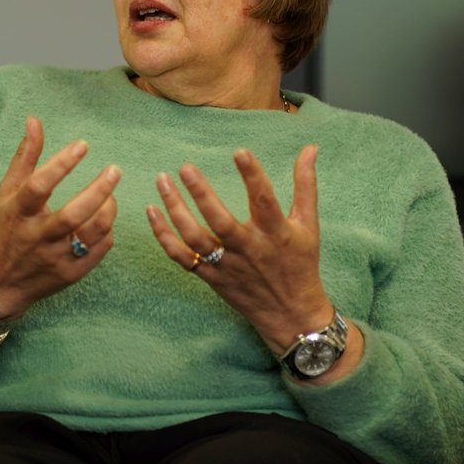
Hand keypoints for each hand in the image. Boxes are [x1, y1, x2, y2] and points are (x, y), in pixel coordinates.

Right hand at [0, 115, 120, 318]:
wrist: (0, 284)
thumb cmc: (5, 229)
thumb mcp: (7, 193)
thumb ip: (25, 157)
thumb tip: (34, 120)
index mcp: (17, 213)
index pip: (38, 186)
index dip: (61, 164)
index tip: (83, 145)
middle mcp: (36, 237)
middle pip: (72, 216)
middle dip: (97, 191)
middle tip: (115, 170)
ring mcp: (55, 258)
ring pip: (91, 235)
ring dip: (108, 211)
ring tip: (111, 194)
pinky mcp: (70, 275)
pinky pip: (99, 250)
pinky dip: (107, 231)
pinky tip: (105, 217)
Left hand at [146, 145, 331, 355]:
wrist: (290, 314)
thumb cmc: (300, 264)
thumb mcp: (308, 224)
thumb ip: (305, 184)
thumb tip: (310, 148)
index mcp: (275, 233)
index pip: (264, 200)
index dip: (252, 175)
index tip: (239, 151)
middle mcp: (249, 249)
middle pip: (221, 222)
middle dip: (202, 194)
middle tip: (185, 167)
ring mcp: (226, 265)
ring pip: (195, 238)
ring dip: (175, 210)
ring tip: (162, 181)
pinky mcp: (211, 277)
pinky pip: (182, 257)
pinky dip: (164, 236)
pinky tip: (152, 212)